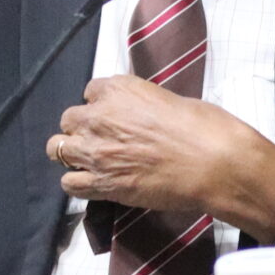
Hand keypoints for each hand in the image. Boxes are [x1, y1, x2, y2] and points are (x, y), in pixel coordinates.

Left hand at [48, 75, 274, 241]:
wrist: (217, 165)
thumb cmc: (208, 128)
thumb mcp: (175, 100)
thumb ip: (146, 105)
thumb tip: (143, 116)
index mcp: (120, 90)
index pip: (91, 90)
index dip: (101, 103)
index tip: (115, 114)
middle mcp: (99, 117)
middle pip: (69, 119)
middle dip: (82, 128)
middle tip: (104, 139)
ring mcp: (96, 152)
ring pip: (57, 149)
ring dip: (73, 153)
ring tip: (94, 161)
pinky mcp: (102, 184)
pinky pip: (69, 183)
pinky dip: (78, 183)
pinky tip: (94, 183)